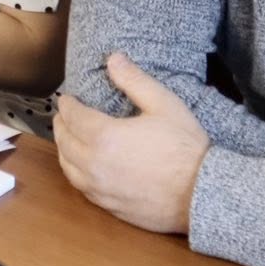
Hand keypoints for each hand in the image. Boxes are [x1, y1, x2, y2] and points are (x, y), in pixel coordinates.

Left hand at [55, 53, 210, 233]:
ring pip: (69, 169)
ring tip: (67, 140)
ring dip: (64, 151)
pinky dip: (76, 174)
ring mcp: (102, 189)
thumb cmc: (185, 147)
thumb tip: (113, 58)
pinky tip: (82, 169)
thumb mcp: (164, 104)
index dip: (67, 105)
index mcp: (105, 137)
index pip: (73, 117)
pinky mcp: (111, 207)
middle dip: (61, 126)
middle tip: (63, 116)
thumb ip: (134, 80)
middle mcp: (96, 165)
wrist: (203, 194)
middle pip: (65, 142)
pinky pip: (83, 189)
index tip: (66, 99)